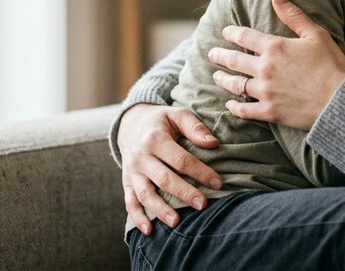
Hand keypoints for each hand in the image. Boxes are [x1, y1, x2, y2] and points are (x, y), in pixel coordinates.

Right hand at [117, 103, 221, 233]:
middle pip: (164, 178)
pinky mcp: (126, 182)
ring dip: (160, 210)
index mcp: (155, 138)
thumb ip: (195, 127)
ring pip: (145, 193)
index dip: (200, 171)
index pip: (180, 159)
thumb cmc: (161, 121)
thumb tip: (214, 143)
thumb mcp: (177, 114)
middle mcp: (141, 156)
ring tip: (176, 223)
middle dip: (184, 193)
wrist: (130, 124)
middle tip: (203, 205)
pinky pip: (129, 202)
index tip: (218, 183)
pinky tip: (148, 231)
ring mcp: (132, 171)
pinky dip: (137, 217)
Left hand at [208, 0, 344, 129]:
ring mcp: (265, 91)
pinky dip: (235, 106)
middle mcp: (264, 68)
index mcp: (275, 47)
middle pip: (234, 60)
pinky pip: (244, 109)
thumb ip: (294, 16)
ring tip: (216, 76)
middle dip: (220, 56)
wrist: (339, 101)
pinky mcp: (269, 112)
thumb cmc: (331, 65)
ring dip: (223, 79)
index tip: (225, 32)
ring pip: (235, 84)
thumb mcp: (316, 34)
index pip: (245, 36)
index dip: (232, 33)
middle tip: (212, 54)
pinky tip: (230, 104)